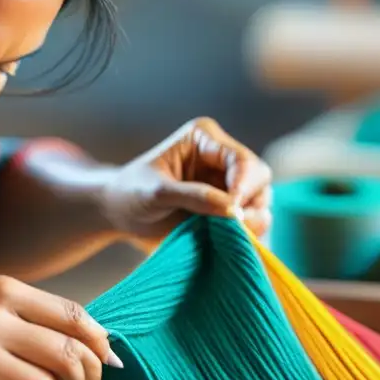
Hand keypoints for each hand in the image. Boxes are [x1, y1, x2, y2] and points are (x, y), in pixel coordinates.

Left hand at [101, 117, 272, 243]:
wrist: (119, 212)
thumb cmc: (131, 193)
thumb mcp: (157, 193)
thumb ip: (195, 197)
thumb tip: (234, 210)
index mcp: (204, 138)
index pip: (241, 159)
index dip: (244, 186)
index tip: (233, 212)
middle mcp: (221, 157)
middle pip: (259, 178)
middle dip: (252, 203)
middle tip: (237, 227)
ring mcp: (226, 182)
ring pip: (260, 200)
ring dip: (252, 220)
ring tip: (232, 236)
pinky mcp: (226, 206)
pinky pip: (250, 219)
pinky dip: (247, 232)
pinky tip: (232, 241)